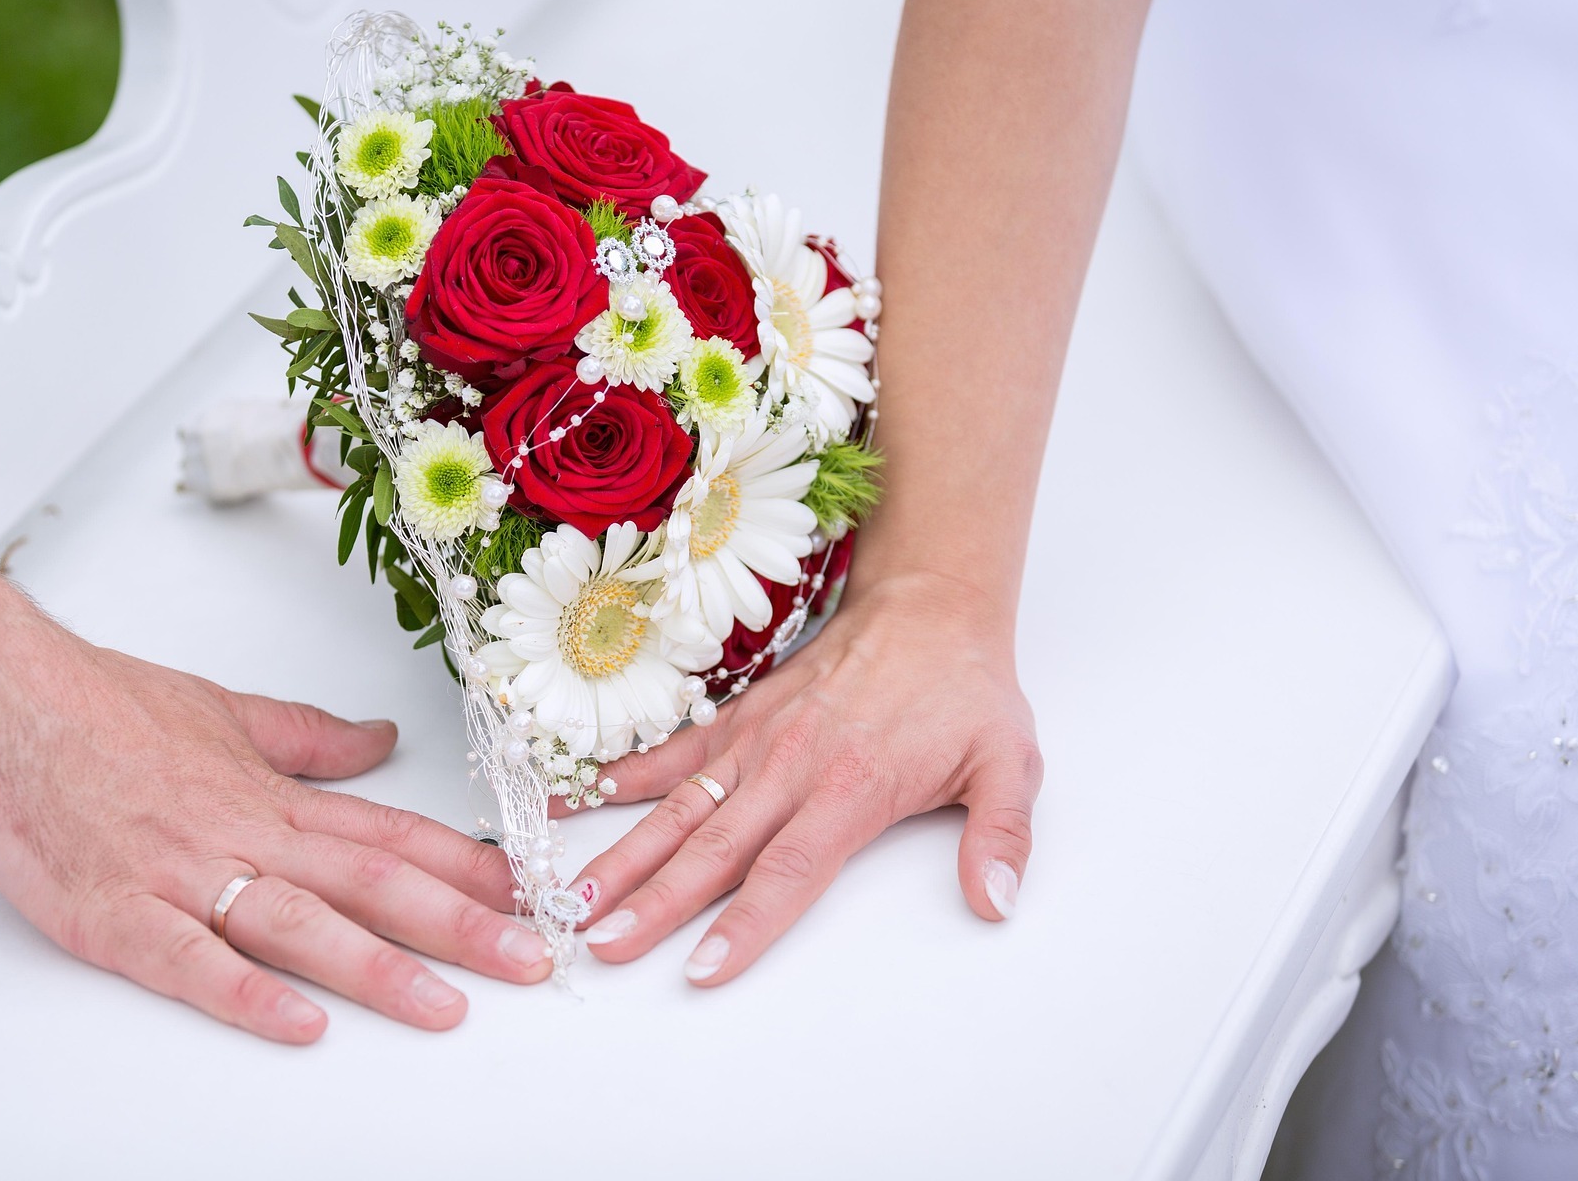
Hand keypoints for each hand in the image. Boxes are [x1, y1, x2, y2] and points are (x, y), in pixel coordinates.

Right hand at [0, 537, 551, 1042]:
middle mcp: (242, 833)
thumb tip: (377, 743)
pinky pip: (189, 960)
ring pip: (300, 924)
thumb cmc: (99, 702)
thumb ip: (307, 738)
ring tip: (446, 1007)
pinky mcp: (113, 915)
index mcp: (270, 793)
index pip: (391, 833)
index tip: (529, 894)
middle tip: (531, 960)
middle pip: (371, 882)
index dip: (467, 867)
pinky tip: (299, 1022)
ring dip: (380, 969)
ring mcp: (180, 875)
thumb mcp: (224, 710)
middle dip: (460, 927)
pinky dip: (246, 993)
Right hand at [565, 572, 1041, 985]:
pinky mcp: (737, 719)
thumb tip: (992, 904)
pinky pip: (668, 753)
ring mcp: (755, 740)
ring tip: (573, 896)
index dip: (743, 924)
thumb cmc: (963, 690)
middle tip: (600, 944)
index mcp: (850, 787)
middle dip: (653, 903)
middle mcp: (789, 767)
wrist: (928, 606)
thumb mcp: (1009, 764)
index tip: (701, 970)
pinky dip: (615, 778)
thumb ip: (1001, 838)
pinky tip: (568, 801)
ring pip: (679, 808)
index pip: (788, 871)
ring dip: (623, 855)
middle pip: (712, 850)